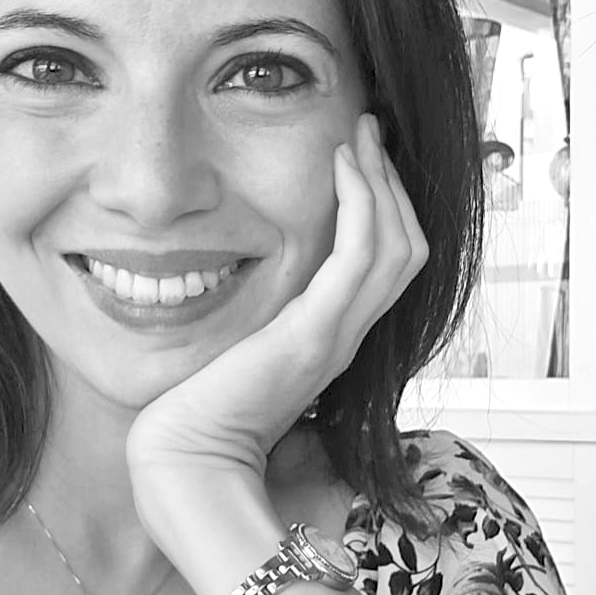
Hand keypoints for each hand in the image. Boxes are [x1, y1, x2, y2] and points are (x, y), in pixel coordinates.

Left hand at [125, 112, 428, 497]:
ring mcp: (337, 335)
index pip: (387, 264)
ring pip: (396, 246)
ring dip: (382, 182)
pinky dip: (361, 204)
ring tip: (362, 135)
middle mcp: (346, 334)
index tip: (359, 160)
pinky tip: (342, 165)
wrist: (190, 462)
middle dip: (392, 184)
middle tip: (370, 132)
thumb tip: (245, 283)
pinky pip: (360, 256)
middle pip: (405, 248)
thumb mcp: (241, 352)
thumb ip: (260, 322)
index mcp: (332, 337)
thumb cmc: (202, 410)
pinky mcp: (314, 334)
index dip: (384, 209)